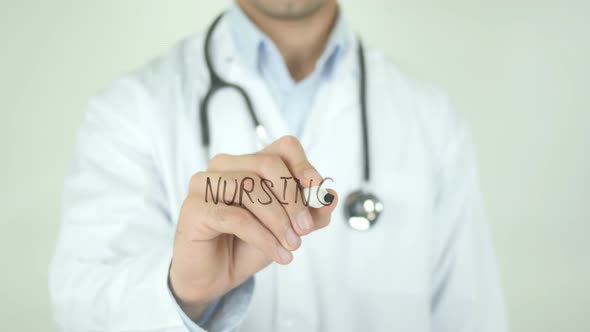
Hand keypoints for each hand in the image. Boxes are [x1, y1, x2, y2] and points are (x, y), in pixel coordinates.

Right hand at [169, 136, 337, 319]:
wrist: (214, 277)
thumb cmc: (247, 246)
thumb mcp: (287, 229)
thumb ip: (310, 213)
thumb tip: (331, 196)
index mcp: (248, 163)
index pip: (282, 147)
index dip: (303, 164)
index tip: (317, 188)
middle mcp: (224, 166)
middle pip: (267, 165)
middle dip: (293, 198)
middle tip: (306, 229)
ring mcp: (204, 184)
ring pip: (250, 188)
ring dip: (279, 220)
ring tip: (292, 245)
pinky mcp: (194, 208)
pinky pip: (236, 217)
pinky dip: (263, 237)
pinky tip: (279, 254)